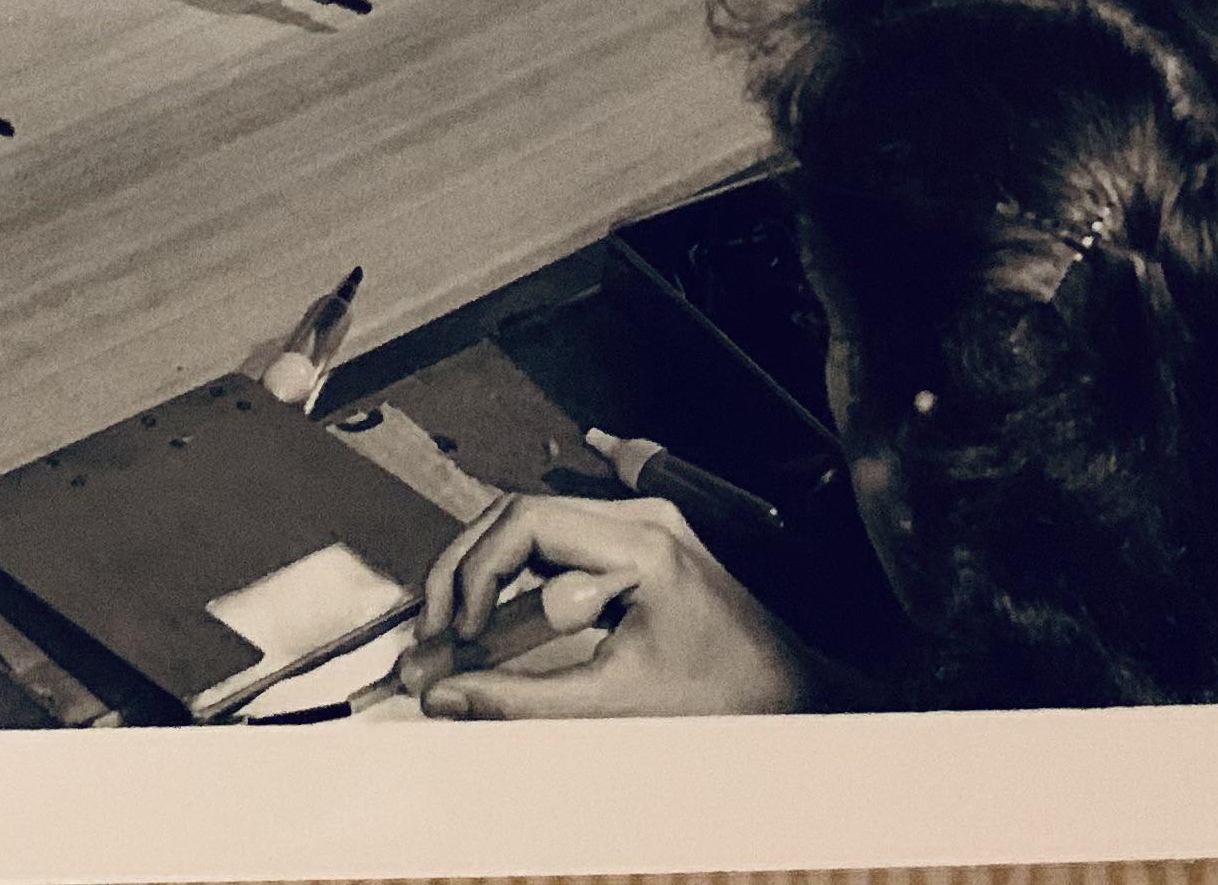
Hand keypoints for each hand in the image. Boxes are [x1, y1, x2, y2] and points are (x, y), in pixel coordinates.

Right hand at [410, 494, 811, 719]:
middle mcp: (641, 517)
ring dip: (486, 570)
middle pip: (521, 513)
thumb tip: (443, 695)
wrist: (786, 691)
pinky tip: (492, 618)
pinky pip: (559, 542)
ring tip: (453, 630)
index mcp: (642, 543)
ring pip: (534, 524)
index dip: (475, 572)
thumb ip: (520, 700)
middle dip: (465, 568)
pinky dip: (517, 575)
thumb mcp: (613, 703)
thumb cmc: (717, 696)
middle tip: (432, 629)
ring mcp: (642, 523)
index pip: (528, 522)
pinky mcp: (638, 543)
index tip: (454, 632)